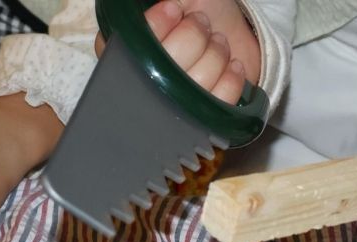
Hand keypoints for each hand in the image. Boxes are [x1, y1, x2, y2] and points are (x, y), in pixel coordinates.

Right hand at [100, 0, 260, 103]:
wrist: (230, 28)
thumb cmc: (198, 8)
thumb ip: (168, 2)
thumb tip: (169, 6)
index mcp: (125, 50)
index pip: (135, 48)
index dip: (158, 26)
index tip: (175, 10)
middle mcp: (144, 81)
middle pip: (167, 68)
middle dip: (193, 37)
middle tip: (202, 23)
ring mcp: (176, 104)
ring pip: (196, 83)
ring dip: (215, 55)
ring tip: (218, 42)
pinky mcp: (205, 116)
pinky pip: (219, 100)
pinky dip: (231, 78)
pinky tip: (232, 65)